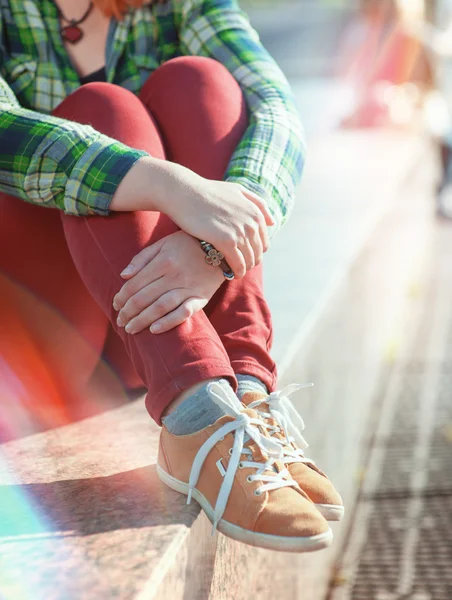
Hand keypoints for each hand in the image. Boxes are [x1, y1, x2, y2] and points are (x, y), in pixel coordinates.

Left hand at [113, 231, 224, 334]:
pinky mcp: (201, 297)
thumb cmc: (188, 245)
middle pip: (145, 297)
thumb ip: (142, 258)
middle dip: (129, 311)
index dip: (122, 296)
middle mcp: (174, 275)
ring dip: (143, 320)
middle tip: (120, 321)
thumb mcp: (163, 244)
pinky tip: (155, 330)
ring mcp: (188, 287)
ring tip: (131, 329)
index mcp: (163, 261)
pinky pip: (183, 312)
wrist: (222, 248)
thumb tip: (123, 276)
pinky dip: (168, 322)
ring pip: (160, 307)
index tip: (115, 305)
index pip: (136, 283)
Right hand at [160, 165, 274, 278]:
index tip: (245, 257)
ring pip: (249, 260)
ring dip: (243, 269)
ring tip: (234, 271)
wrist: (184, 192)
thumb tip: (273, 222)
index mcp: (255, 212)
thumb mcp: (237, 190)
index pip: (263, 242)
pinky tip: (230, 274)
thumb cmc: (208, 191)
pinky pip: (238, 264)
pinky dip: (236, 271)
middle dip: (250, 262)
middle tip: (239, 267)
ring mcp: (240, 232)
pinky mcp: (226, 241)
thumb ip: (257, 203)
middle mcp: (251, 222)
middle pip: (257, 253)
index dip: (255, 252)